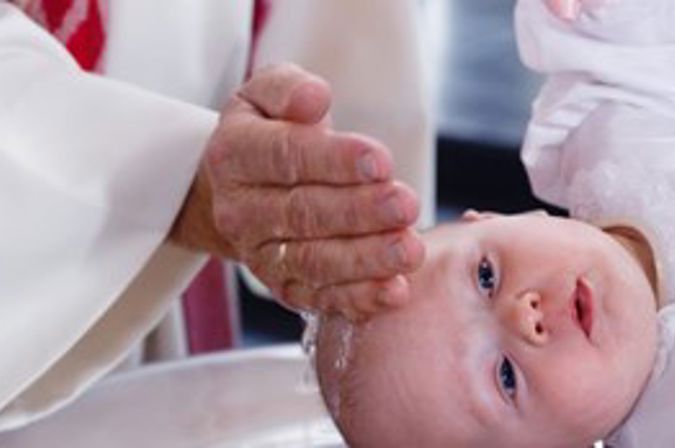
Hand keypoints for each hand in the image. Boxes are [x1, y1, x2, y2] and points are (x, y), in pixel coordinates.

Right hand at [202, 64, 422, 320]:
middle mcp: (241, 211)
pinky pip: (320, 297)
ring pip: (313, 261)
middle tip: (406, 206)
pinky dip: (358, 298)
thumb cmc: (267, 133)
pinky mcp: (284, 286)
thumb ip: (287, 88)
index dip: (333, 161)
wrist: (241, 189)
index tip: (380, 161)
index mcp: (234, 156)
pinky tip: (394, 291)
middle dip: (359, 213)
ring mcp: (261, 254)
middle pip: (302, 214)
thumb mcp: (265, 95)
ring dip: (365, 260)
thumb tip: (314, 98)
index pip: (284, 157)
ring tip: (409, 250)